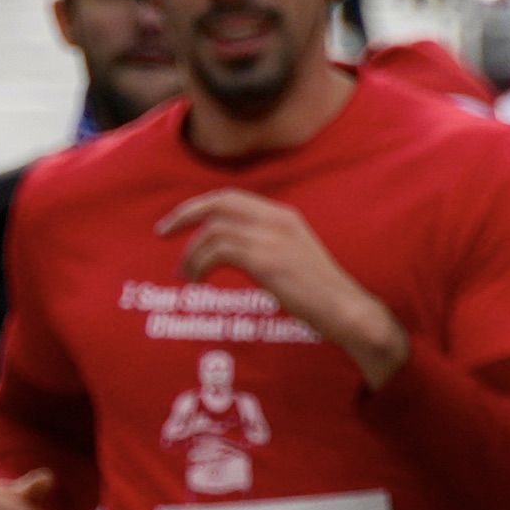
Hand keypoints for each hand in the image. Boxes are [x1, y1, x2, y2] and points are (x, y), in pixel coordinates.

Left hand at [154, 189, 397, 374]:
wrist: (348, 311)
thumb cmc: (320, 296)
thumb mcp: (293, 261)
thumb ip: (265, 250)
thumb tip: (233, 255)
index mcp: (283, 216)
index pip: (232, 198)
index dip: (201, 205)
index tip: (177, 222)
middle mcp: (277, 219)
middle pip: (219, 202)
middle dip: (185, 214)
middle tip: (162, 233)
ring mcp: (273, 237)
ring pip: (214, 230)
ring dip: (192, 252)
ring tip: (186, 274)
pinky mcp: (267, 259)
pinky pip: (219, 250)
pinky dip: (201, 263)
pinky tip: (198, 281)